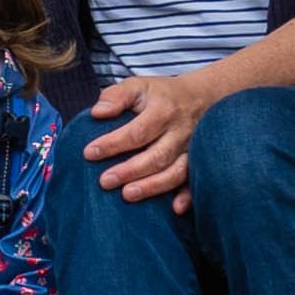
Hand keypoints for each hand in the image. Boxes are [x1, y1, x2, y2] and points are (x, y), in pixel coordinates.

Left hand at [85, 72, 218, 211]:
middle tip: (105, 182)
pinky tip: (175, 209)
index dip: (113, 144)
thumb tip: (97, 113)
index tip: (89, 153)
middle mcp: (180, 132)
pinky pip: (196, 181)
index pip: (136, 131)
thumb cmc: (163, 95)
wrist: (205, 97)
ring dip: (153, 186)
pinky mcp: (200, 162)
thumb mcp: (139, 85)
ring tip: (127, 195)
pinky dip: (188, 196)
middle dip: (130, 171)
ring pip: (176, 172)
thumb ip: (116, 96)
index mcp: (163, 111)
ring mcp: (192, 150)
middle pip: (156, 156)